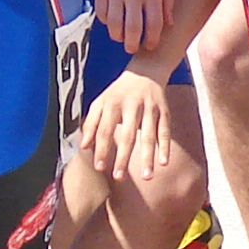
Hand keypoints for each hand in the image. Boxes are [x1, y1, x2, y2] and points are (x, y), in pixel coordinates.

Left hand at [79, 65, 175, 181]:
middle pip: (127, 135)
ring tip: (147, 177)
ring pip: (148, 136)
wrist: (145, 72)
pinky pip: (165, 132)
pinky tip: (163, 163)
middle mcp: (131, 106)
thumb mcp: (101, 103)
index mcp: (112, 103)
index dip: (101, 149)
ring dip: (147, 157)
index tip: (99, 167)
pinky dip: (165, 147)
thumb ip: (91, 123)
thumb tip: (83, 146)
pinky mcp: (164, 111)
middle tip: (119, 177)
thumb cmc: (119, 93)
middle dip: (123, 157)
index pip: (104, 130)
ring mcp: (150, 109)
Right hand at [91, 0, 175, 53]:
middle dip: (132, 44)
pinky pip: (101, 11)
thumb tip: (169, 25)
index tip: (150, 45)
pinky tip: (111, 22)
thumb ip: (168, 1)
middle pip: (131, 28)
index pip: (152, 24)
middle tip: (132, 48)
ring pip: (113, 23)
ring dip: (117, 35)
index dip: (151, 39)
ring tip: (121, 38)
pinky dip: (106, 21)